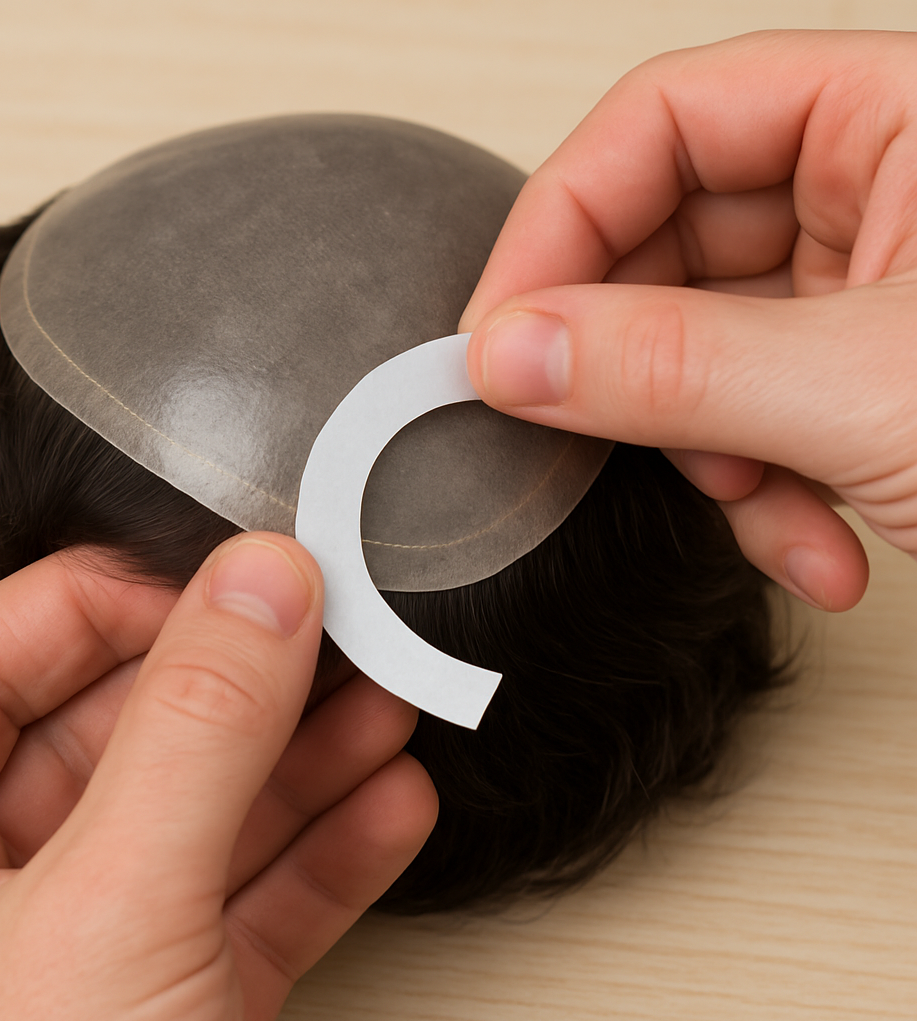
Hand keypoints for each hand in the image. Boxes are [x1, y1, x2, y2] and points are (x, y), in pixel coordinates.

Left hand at [0, 536, 436, 1020]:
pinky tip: (388, 805)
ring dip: (306, 763)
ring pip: (200, 818)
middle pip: (119, 735)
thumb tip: (262, 586)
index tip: (224, 582)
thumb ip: (194, 736)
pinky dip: (325, 858)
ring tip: (385, 704)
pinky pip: (250, 907)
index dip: (106, 605)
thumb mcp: (108, 917)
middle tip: (333, 632)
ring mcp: (82, 959)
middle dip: (245, 687)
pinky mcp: (172, 1012)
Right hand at [461, 29, 916, 610]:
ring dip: (709, 454)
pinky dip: (766, 497)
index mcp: (905, 115)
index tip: (499, 331)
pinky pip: (757, 416)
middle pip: (671, 243)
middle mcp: (882, 188)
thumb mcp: (871, 392)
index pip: (668, 121)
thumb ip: (671, 366)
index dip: (561, 221)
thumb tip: (510, 353)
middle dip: (632, 360)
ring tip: (761, 514)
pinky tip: (817, 550)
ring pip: (704, 350)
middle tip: (573, 428)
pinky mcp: (866, 381)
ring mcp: (870, 292)